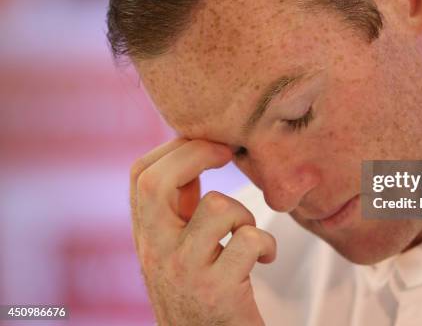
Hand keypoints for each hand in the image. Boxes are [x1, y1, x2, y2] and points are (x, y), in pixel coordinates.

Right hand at [129, 138, 275, 325]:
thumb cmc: (203, 291)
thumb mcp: (181, 248)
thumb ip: (183, 209)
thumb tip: (197, 154)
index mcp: (147, 237)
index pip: (140, 175)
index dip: (177, 147)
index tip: (211, 143)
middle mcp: (155, 253)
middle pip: (156, 182)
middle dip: (198, 152)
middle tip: (228, 153)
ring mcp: (183, 272)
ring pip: (217, 206)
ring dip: (244, 213)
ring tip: (247, 234)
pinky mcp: (216, 291)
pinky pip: (250, 239)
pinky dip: (267, 244)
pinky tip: (265, 258)